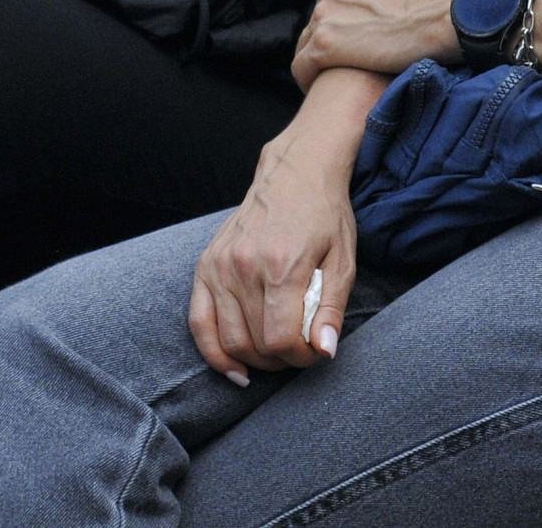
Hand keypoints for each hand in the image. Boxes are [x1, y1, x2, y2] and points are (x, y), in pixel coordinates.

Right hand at [191, 121, 358, 382]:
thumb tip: (324, 351)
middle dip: (281, 360)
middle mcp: (244, 267)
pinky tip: (234, 368)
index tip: (315, 352)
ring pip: (228, 339)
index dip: (300, 357)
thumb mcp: (343, 260)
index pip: (281, 339)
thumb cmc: (324, 215)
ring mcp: (220, 266)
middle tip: (299, 352)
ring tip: (274, 356)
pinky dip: (213, 352)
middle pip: (254, 343)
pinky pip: (198, 321)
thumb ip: (331, 309)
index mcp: (281, 265)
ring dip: (253, 360)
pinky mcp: (205, 265)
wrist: (295, 173)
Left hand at [290, 0, 460, 89]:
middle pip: (320, 17)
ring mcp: (325, 11)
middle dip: (336, 34)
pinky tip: (322, 88)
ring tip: (342, 76)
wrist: (449, 14)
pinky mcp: (326, 43)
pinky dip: (309, 78)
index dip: (346, 15)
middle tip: (358, 56)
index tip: (361, 32)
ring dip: (324, 58)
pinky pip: (303, 66)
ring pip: (310, 42)